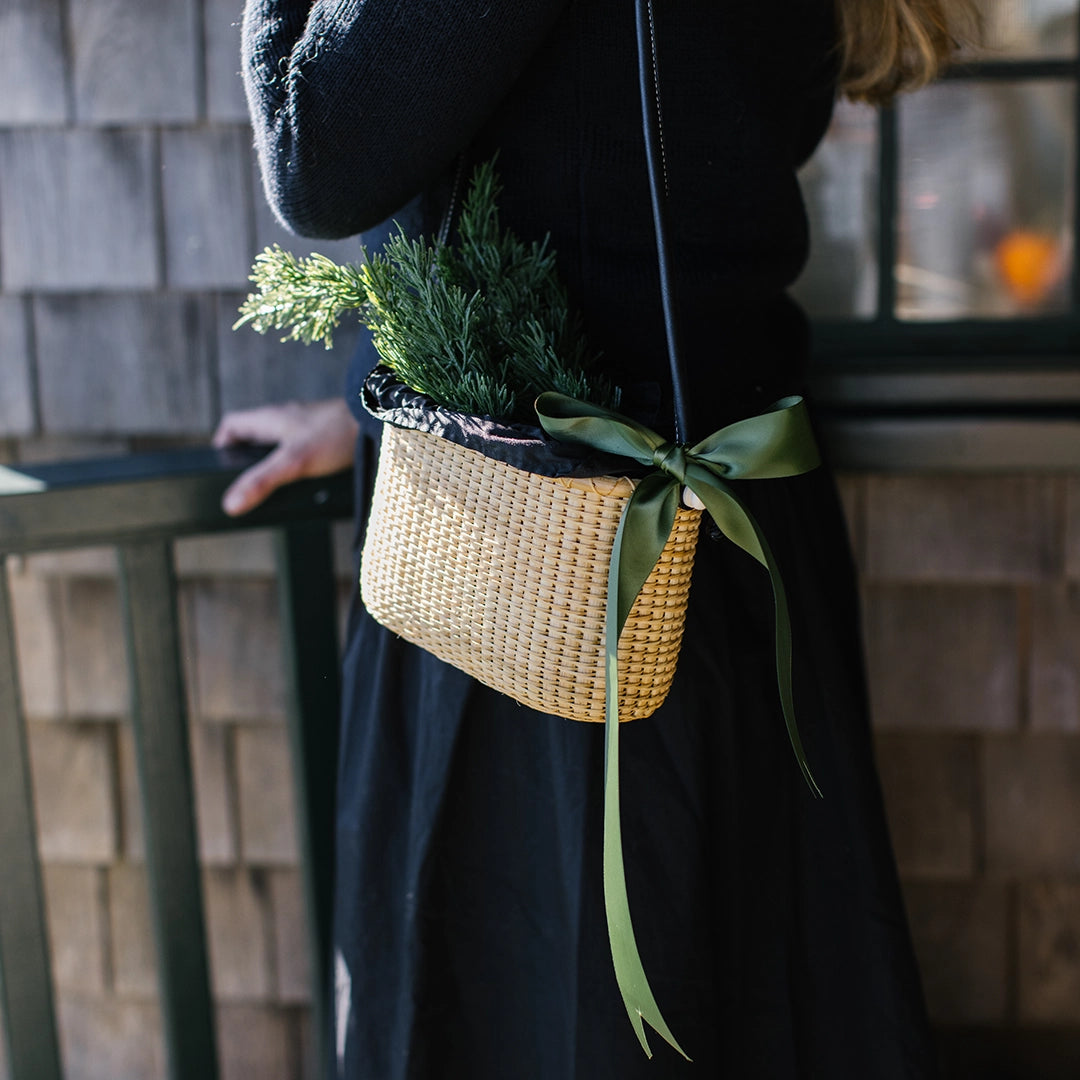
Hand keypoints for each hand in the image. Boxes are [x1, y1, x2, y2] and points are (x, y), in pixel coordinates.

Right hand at [212, 399, 359, 514]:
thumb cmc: (335, 434)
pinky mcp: (323, 435)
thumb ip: (262, 481)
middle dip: (247, 460)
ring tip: (275, 487)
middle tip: (249, 484)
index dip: (222, 445)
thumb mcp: (293, 462)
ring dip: (273, 463)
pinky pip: (299, 448)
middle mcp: (284, 419)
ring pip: (278, 443)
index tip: (221, 468)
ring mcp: (304, 426)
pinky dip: (296, 463)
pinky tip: (305, 480)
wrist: (375, 422)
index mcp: (269, 418)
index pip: (232, 425)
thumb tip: (231, 503)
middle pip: (253, 437)